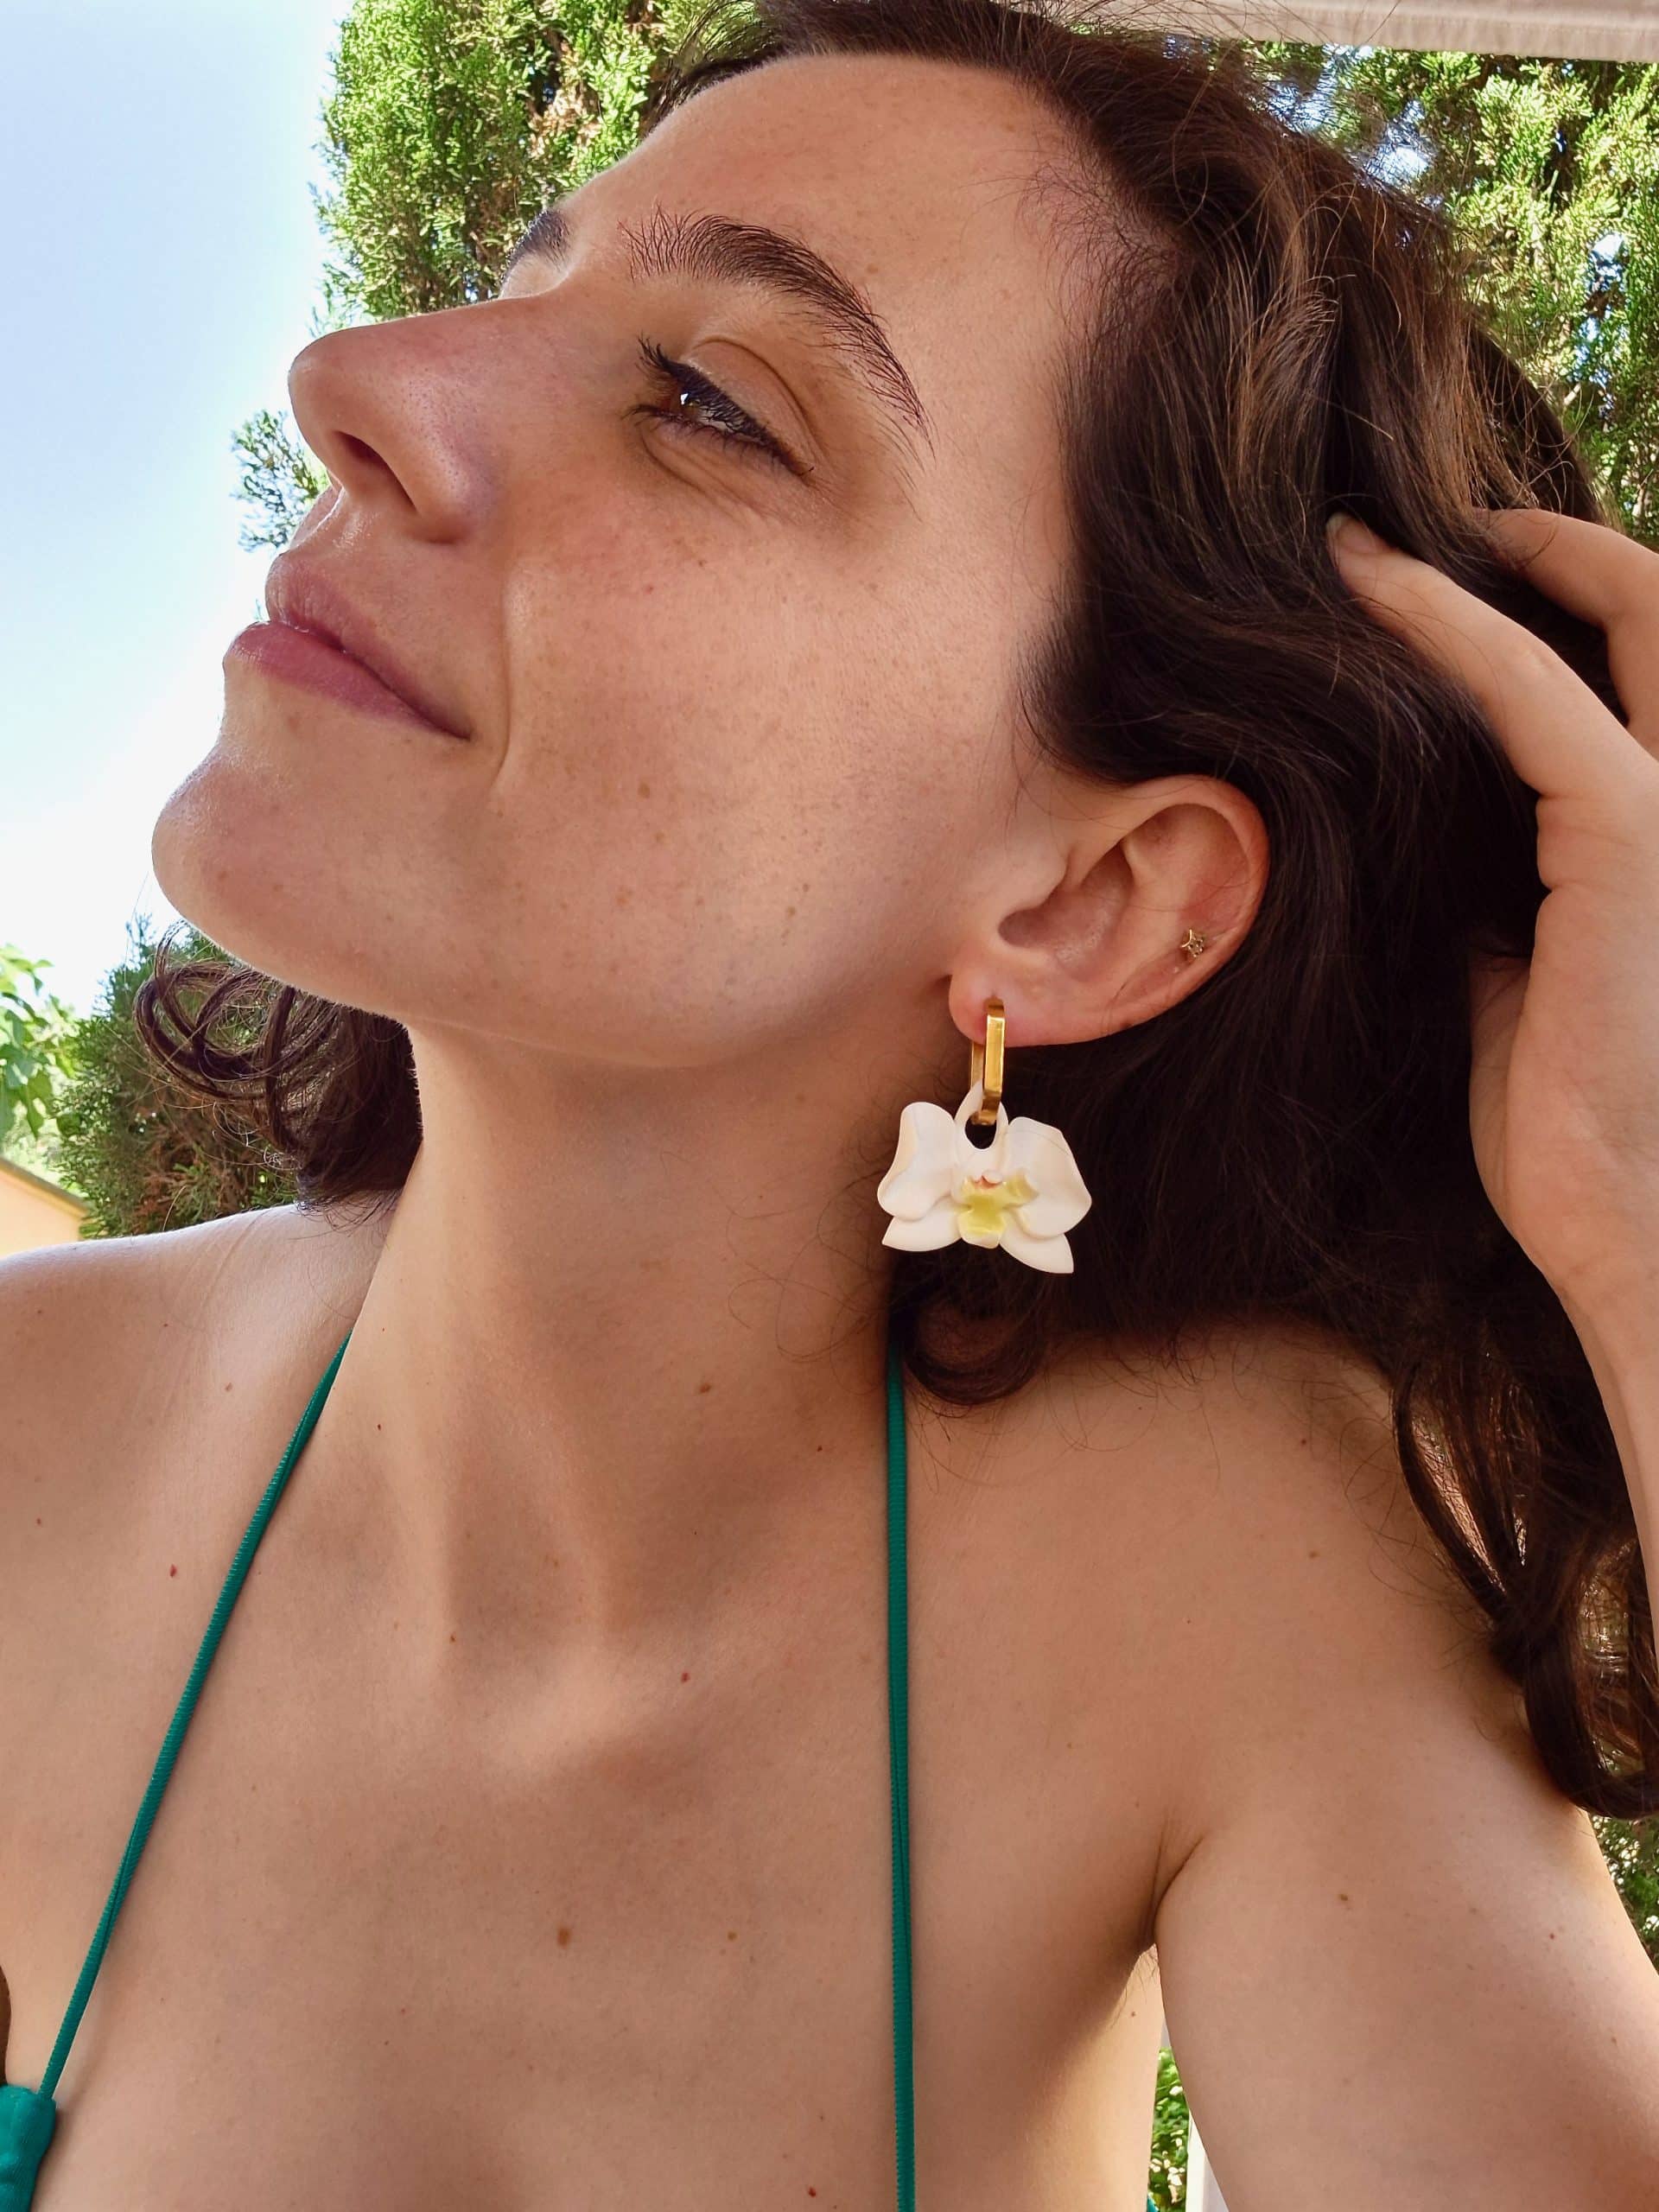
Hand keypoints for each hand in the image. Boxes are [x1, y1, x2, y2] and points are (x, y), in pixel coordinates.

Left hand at [1327, 505, 1658, 1317]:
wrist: (1624, 1222)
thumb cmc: (1571, 1123)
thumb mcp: (1515, 978)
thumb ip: (1495, 893)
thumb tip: (1428, 837)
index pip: (1636, 684)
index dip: (1556, 613)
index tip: (1442, 583)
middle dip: (1562, 550)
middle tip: (1442, 527)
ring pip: (1621, 616)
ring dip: (1486, 571)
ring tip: (1365, 551)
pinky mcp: (1635, 832)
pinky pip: (1528, 693)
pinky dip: (1445, 628)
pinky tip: (1368, 592)